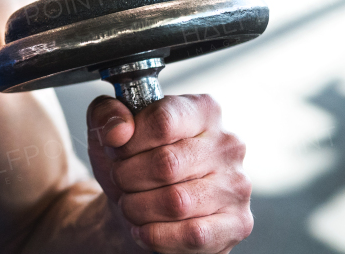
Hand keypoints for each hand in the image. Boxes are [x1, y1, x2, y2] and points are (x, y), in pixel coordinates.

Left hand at [87, 94, 251, 252]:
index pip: (162, 120)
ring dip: (138, 208)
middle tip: (121, 181)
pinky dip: (156, 236)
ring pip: (176, 202)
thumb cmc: (132, 161)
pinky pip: (192, 234)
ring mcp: (237, 185)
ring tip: (131, 204)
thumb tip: (118, 130)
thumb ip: (106, 114)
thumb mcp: (107, 128)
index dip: (128, 141)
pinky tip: (144, 229)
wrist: (142, 204)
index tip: (116, 150)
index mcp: (202, 110)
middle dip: (128, 177)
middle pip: (166, 164)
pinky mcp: (238, 223)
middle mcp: (227, 144)